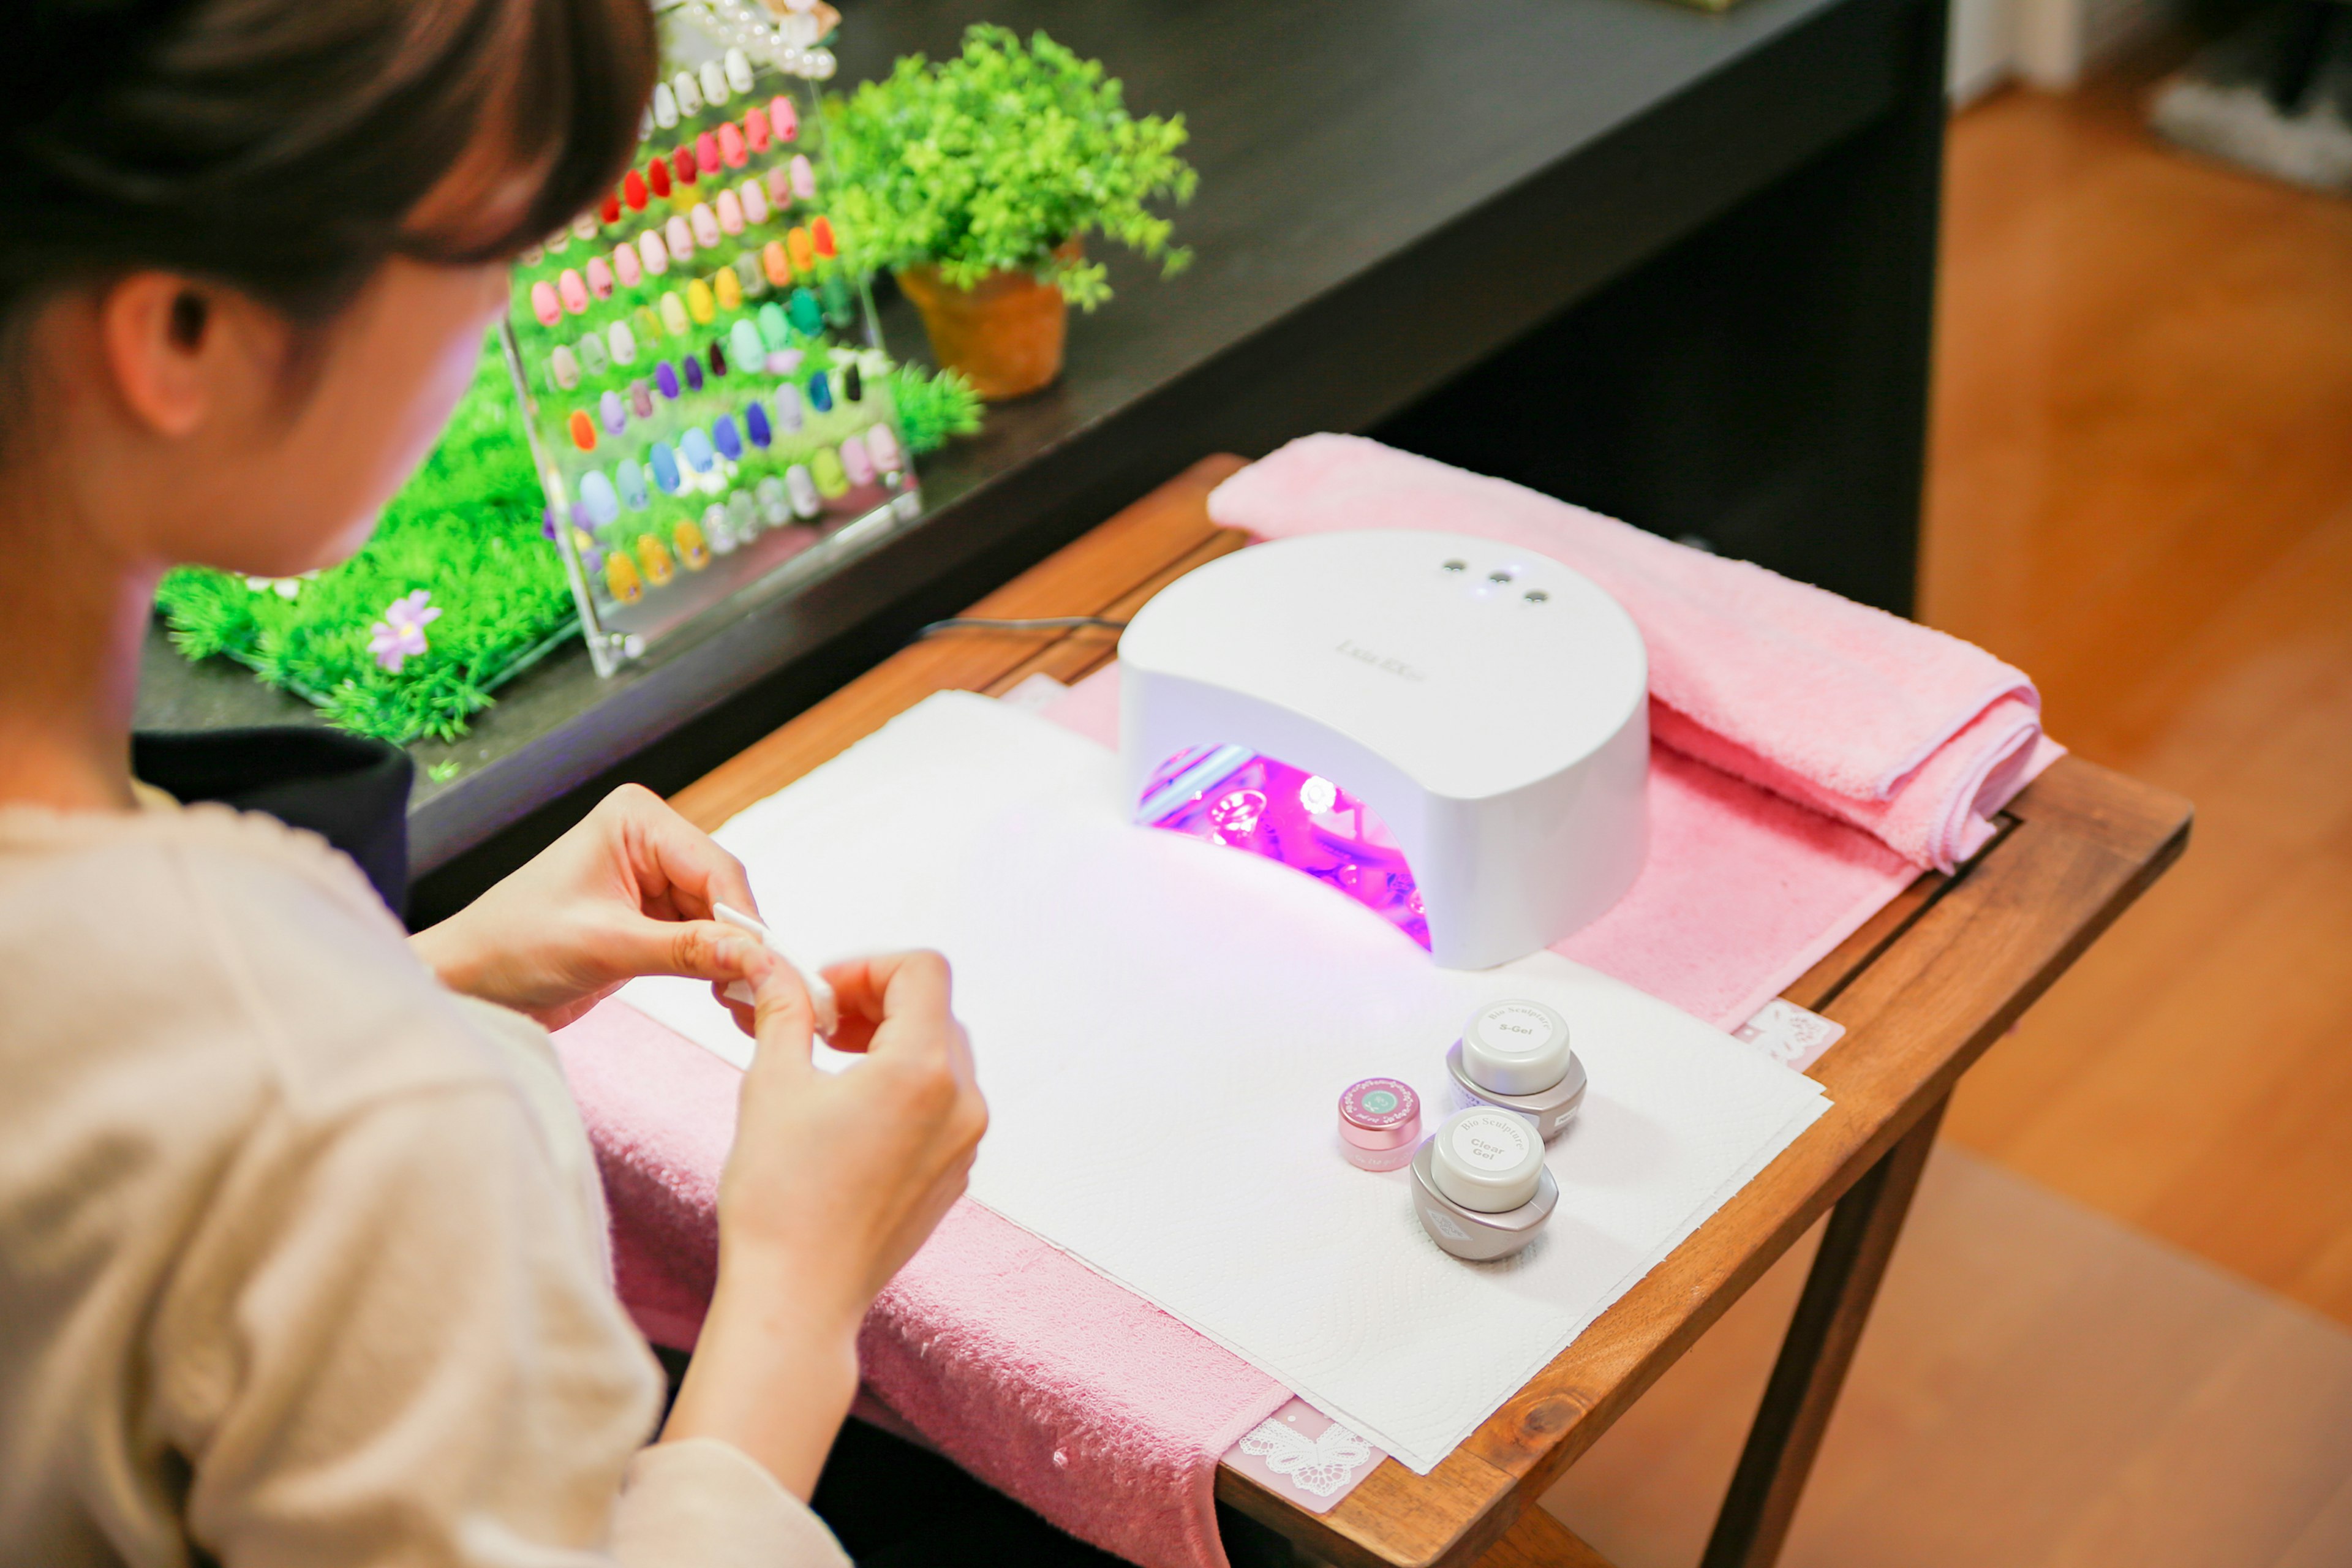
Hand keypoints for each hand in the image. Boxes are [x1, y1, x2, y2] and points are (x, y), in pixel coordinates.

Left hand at [409, 784, 782, 1028]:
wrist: (468, 984)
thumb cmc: (513, 946)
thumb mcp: (604, 946)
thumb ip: (685, 950)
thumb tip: (755, 958)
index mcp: (636, 820)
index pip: (715, 867)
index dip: (745, 921)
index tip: (772, 968)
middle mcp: (650, 841)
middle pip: (725, 894)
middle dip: (744, 944)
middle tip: (768, 993)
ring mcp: (654, 881)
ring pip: (721, 922)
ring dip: (735, 962)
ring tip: (749, 1005)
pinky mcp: (652, 920)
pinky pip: (703, 942)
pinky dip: (717, 971)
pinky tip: (728, 998)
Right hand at [663, 947, 986, 1497]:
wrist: (798, 1297)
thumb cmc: (780, 1196)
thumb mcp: (774, 1083)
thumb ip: (786, 1011)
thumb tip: (775, 966)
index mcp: (926, 1069)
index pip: (922, 970)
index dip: (867, 965)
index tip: (819, 991)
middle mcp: (964, 1102)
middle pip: (934, 1010)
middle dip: (874, 1001)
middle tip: (815, 1019)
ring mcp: (966, 1142)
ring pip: (941, 1055)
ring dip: (888, 1040)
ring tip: (826, 1057)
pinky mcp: (954, 1173)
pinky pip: (942, 1103)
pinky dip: (902, 1084)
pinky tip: (848, 1106)